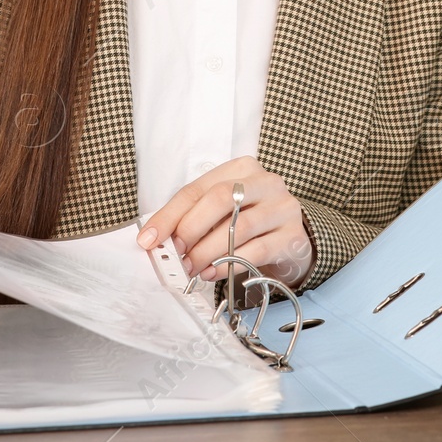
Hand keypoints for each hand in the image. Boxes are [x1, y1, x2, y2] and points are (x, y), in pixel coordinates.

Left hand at [135, 155, 314, 293]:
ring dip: (208, 251)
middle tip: (174, 254)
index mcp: (241, 169)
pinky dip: (230, 264)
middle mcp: (265, 182)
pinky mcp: (293, 236)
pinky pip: (257, 251)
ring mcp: (283, 207)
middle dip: (191, 229)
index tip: (149, 239)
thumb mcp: (221, 213)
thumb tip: (156, 239)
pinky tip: (213, 273)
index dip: (169, 215)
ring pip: (240, 226)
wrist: (290, 240)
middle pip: (221, 199)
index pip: (197, 189)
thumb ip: (192, 219)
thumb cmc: (248, 222)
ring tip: (191, 268)